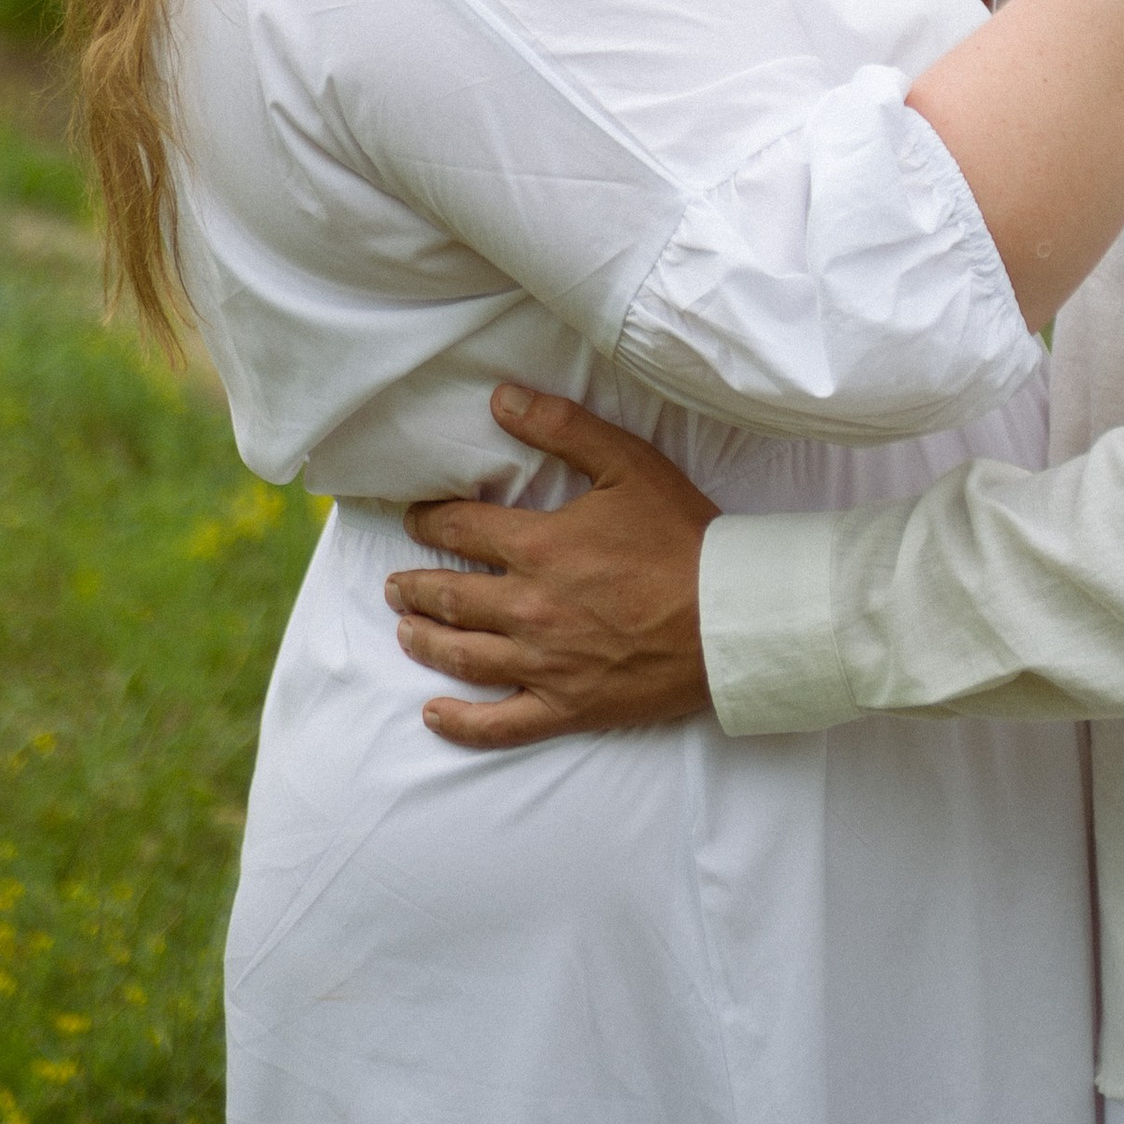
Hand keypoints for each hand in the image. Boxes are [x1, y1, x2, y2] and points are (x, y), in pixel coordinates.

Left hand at [386, 387, 718, 750]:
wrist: (728, 615)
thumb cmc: (681, 536)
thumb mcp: (627, 463)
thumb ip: (562, 427)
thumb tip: (501, 399)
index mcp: (537, 547)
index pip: (460, 531)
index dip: (430, 522)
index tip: (415, 520)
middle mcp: (527, 608)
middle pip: (451, 598)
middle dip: (415, 587)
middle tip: (395, 584)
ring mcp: (543, 663)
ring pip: (462, 657)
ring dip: (424, 641)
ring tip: (404, 631)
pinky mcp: (565, 706)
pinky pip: (498, 725)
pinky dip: (459, 724)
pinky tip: (433, 714)